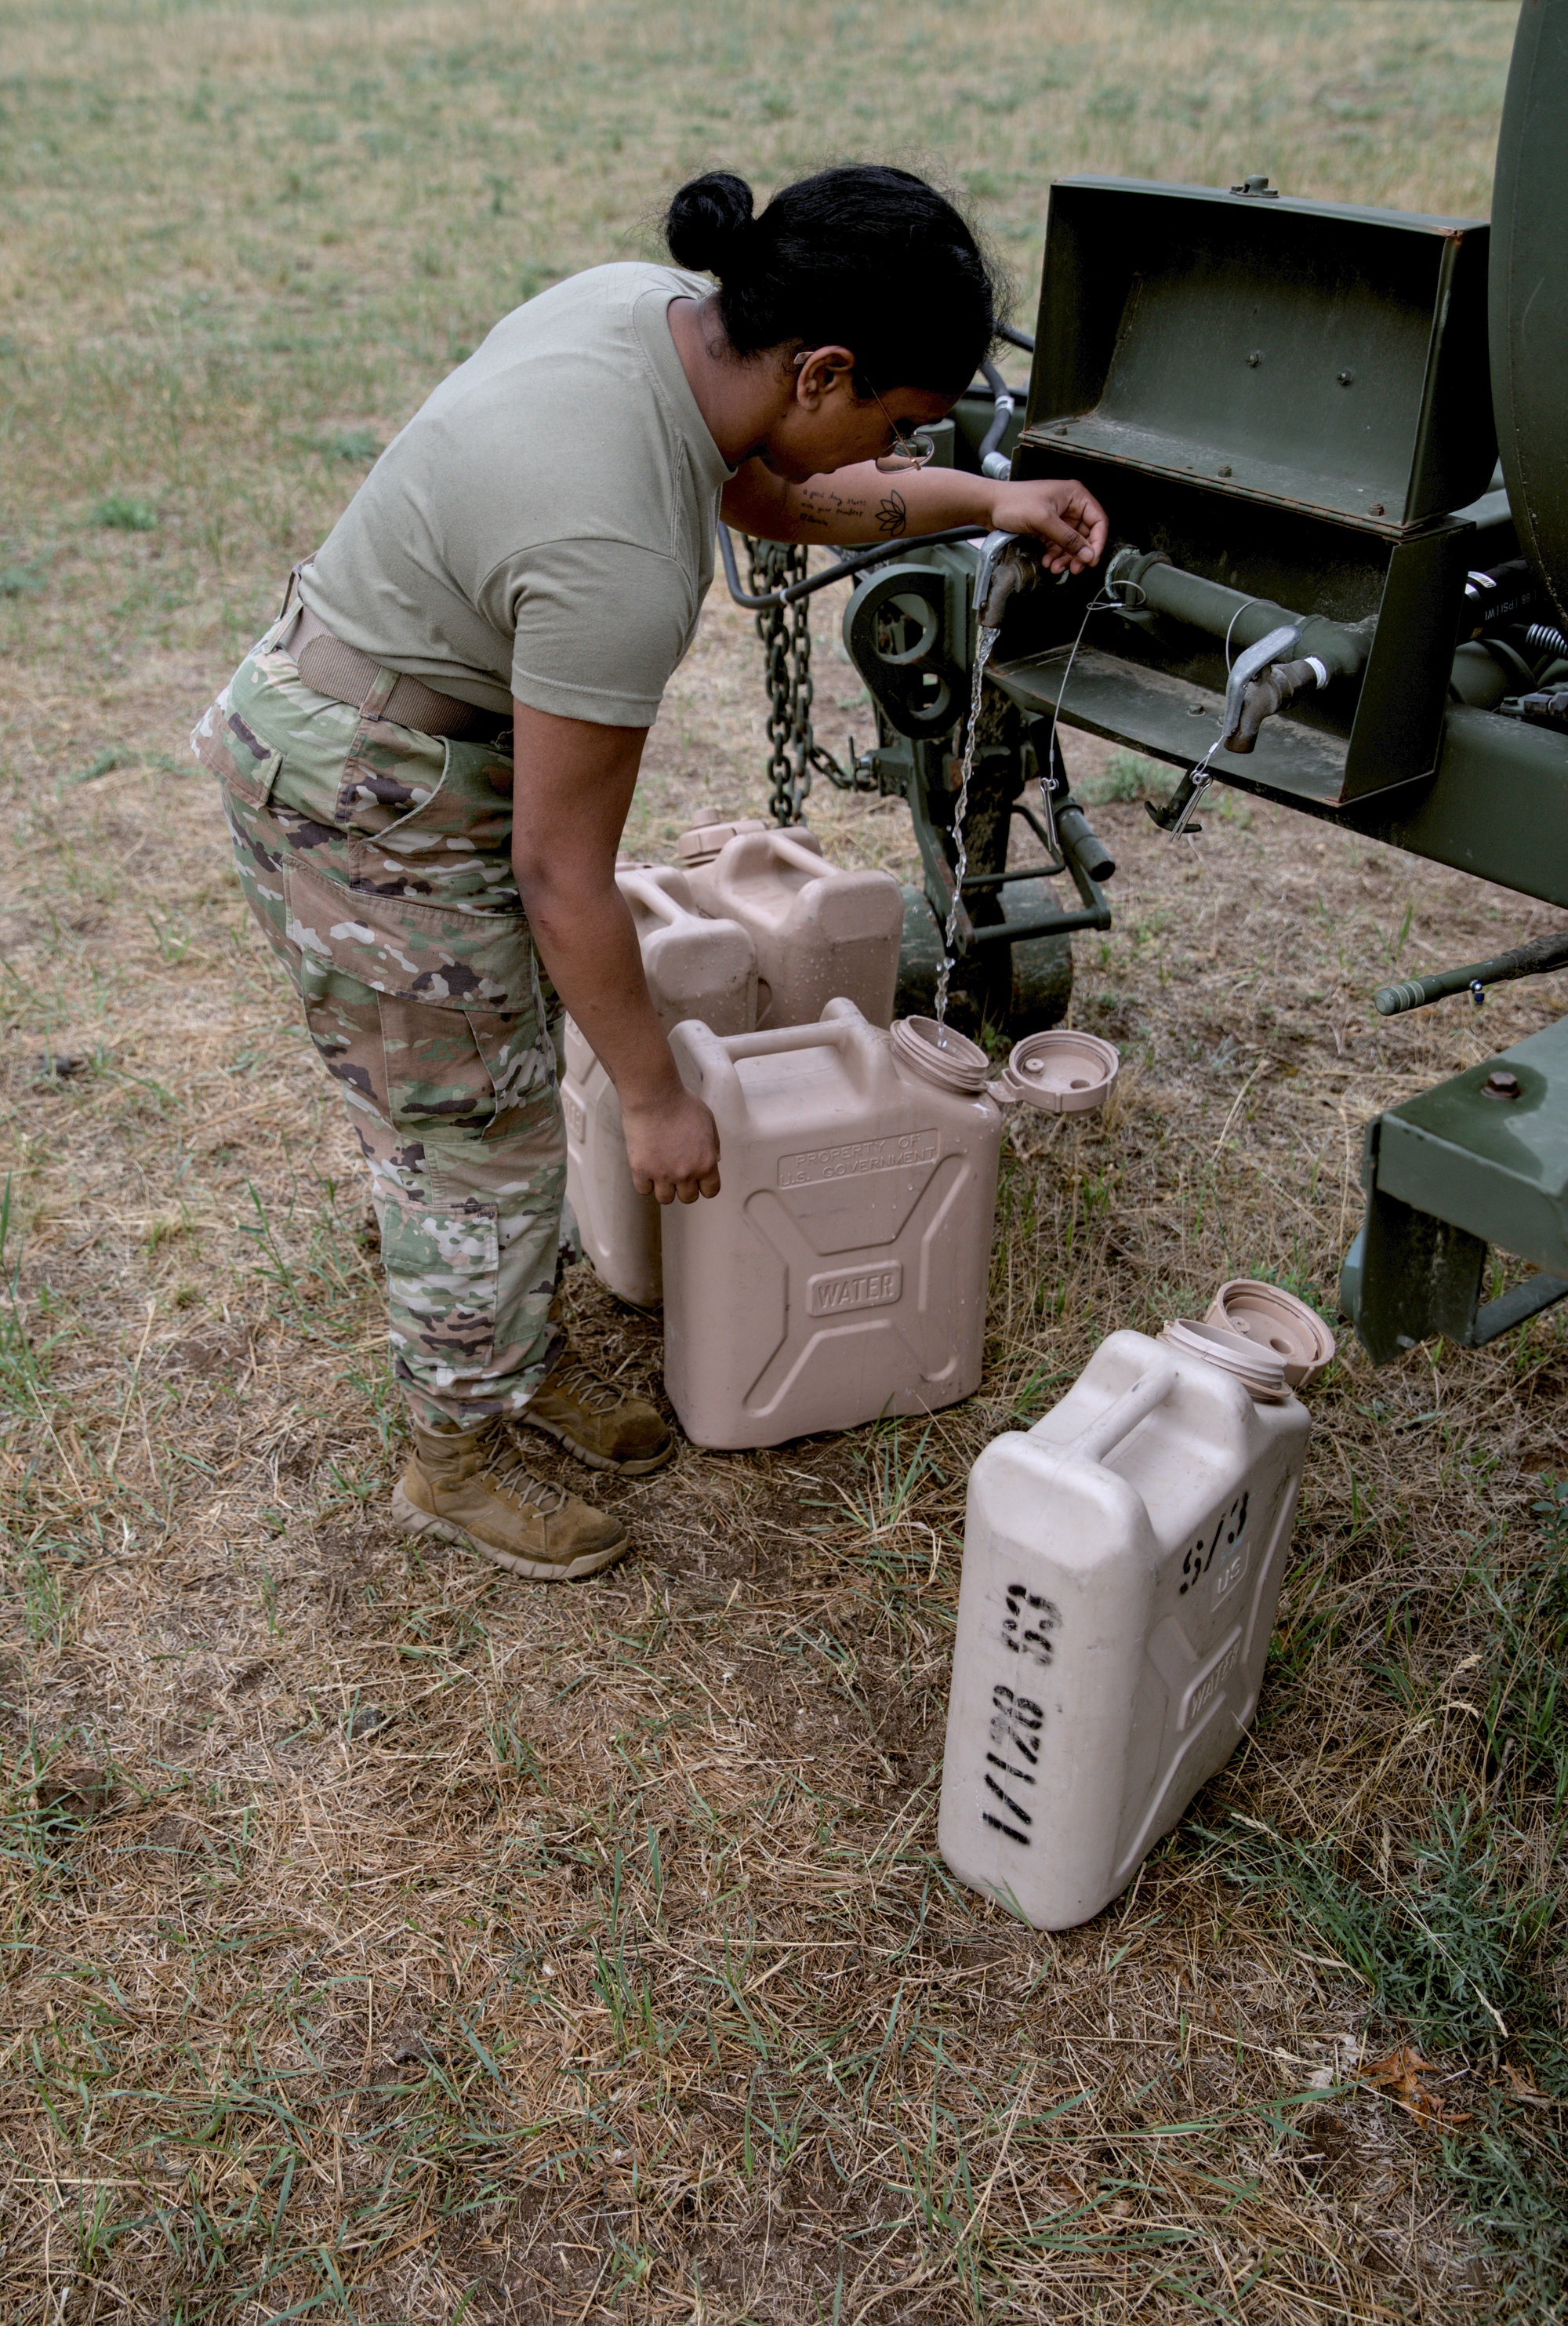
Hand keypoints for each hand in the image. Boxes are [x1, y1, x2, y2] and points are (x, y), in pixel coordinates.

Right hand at [622, 1084, 721, 1203]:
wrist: (654, 1096)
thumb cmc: (681, 1104)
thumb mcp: (708, 1121)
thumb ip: (713, 1145)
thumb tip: (715, 1160)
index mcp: (706, 1163)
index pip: (710, 1191)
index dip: (705, 1186)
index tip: (699, 1181)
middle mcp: (686, 1173)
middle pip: (688, 1198)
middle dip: (685, 1187)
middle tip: (678, 1173)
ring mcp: (662, 1174)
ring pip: (665, 1198)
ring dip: (665, 1188)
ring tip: (661, 1173)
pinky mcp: (641, 1170)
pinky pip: (643, 1190)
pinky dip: (645, 1182)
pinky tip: (647, 1169)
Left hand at [987, 478, 1107, 575]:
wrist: (989, 506)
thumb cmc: (1013, 502)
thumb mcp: (1044, 521)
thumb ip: (1068, 538)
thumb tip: (1088, 554)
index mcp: (1075, 495)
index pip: (1098, 521)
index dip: (1097, 542)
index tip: (1091, 559)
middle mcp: (1070, 506)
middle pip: (1086, 535)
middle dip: (1079, 554)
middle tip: (1074, 568)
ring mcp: (1059, 518)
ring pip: (1072, 544)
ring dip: (1066, 558)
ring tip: (1056, 567)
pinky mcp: (1048, 528)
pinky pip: (1059, 546)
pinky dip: (1055, 556)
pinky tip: (1048, 562)